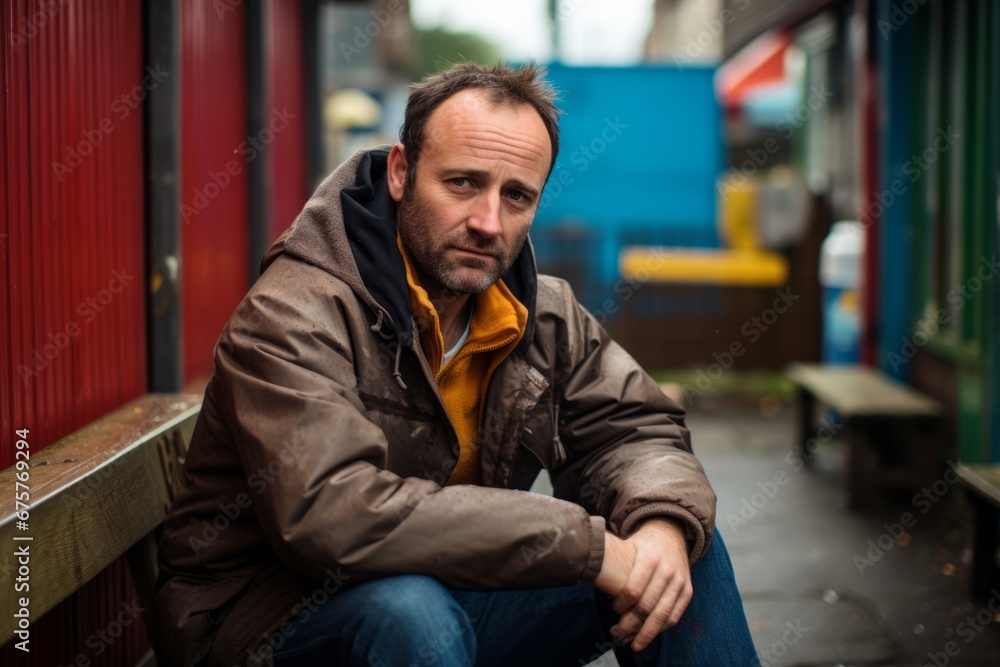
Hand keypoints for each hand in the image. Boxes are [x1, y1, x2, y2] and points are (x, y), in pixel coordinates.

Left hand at [603, 519, 692, 651]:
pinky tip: (649, 634)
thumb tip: (588, 575)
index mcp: (649, 558)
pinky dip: (661, 629)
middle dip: (631, 624)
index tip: (613, 609)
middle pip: (647, 606)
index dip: (621, 605)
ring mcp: (679, 581)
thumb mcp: (627, 546)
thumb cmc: (641, 544)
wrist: (670, 534)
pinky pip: (675, 616)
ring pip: (663, 615)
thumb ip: (614, 563)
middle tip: (619, 633)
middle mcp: (667, 570)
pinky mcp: (688, 590)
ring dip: (647, 633)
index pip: (633, 590)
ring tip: (634, 644)